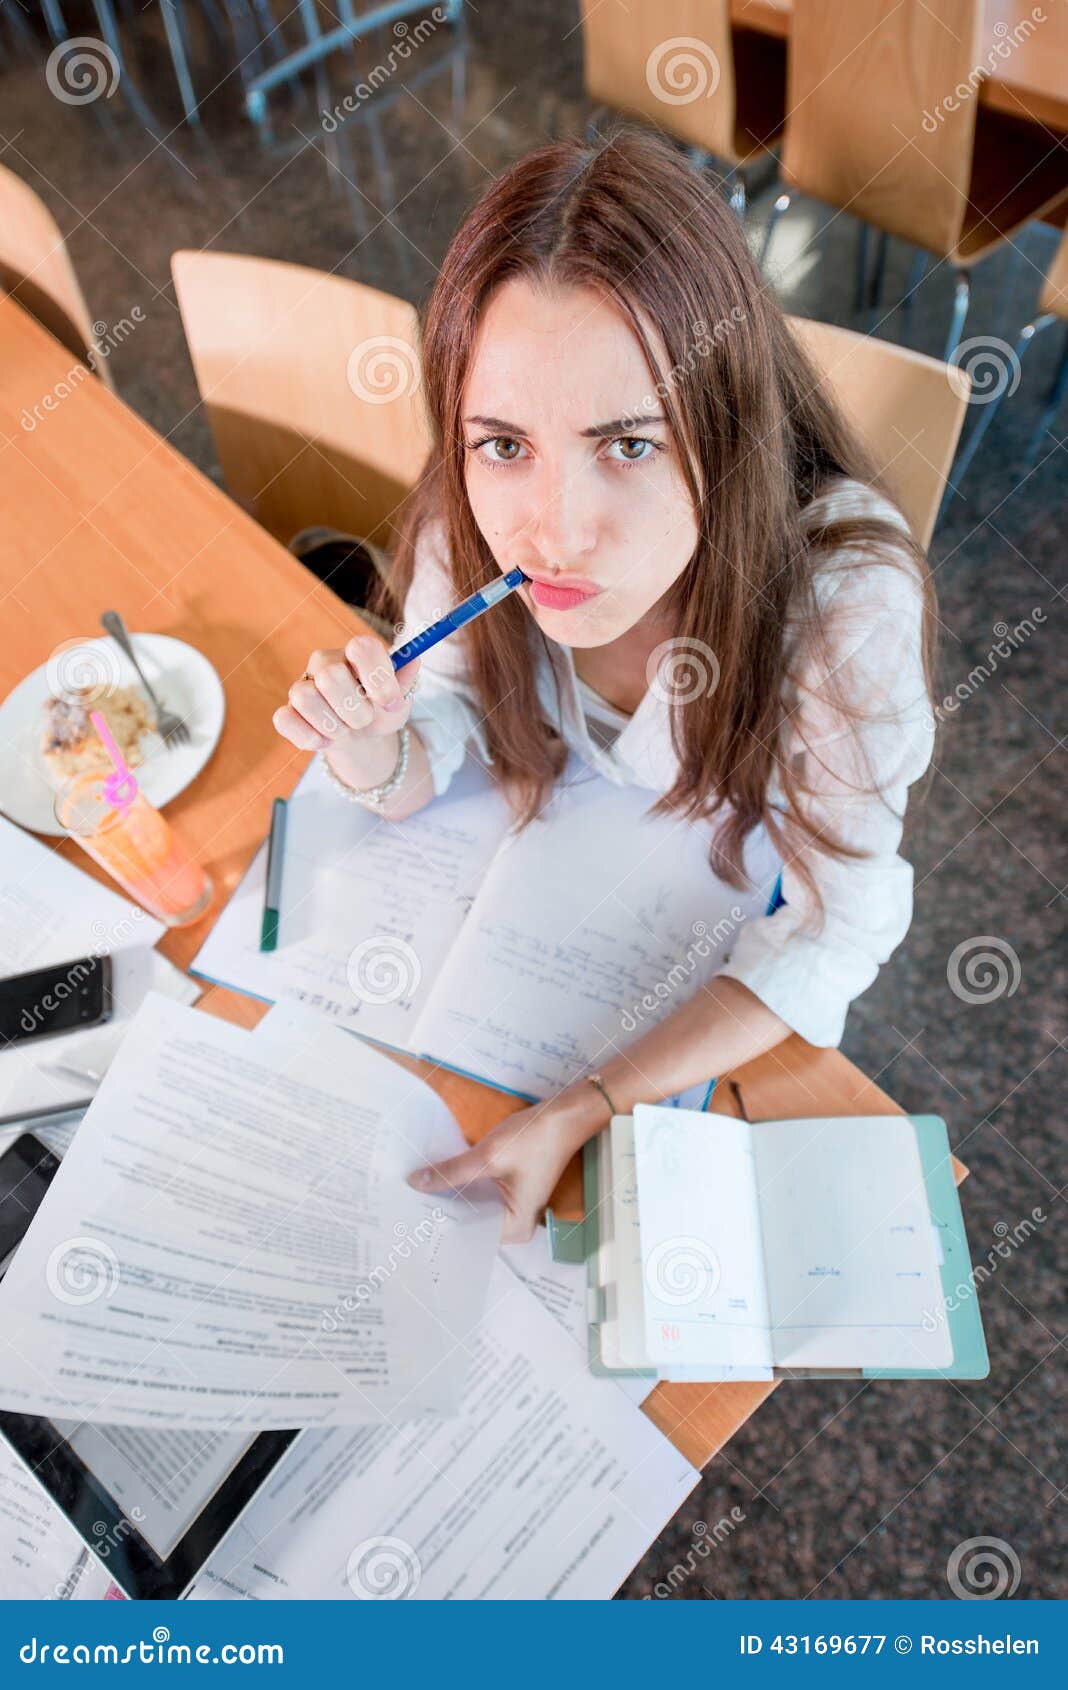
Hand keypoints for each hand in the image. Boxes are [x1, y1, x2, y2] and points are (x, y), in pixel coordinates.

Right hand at [273, 633, 419, 753]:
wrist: (361, 735)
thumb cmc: (380, 709)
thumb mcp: (399, 698)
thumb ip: (406, 679)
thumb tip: (413, 660)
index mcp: (356, 652)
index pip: (362, 647)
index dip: (379, 679)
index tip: (390, 703)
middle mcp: (325, 662)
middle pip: (330, 677)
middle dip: (355, 711)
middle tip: (364, 719)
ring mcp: (301, 685)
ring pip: (305, 698)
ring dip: (333, 726)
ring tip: (345, 730)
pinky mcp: (287, 711)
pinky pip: (285, 719)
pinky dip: (310, 737)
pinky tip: (325, 739)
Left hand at [407, 1100, 587, 1244]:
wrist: (565, 1114)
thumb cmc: (535, 1139)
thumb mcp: (487, 1157)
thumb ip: (451, 1173)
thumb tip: (417, 1183)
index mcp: (514, 1228)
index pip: (466, 1233)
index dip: (438, 1222)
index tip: (409, 1214)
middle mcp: (514, 1223)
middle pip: (468, 1220)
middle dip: (441, 1207)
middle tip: (406, 1199)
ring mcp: (512, 1206)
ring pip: (471, 1205)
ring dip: (450, 1192)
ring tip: (417, 1187)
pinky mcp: (509, 1189)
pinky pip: (478, 1192)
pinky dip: (462, 1182)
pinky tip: (440, 1174)